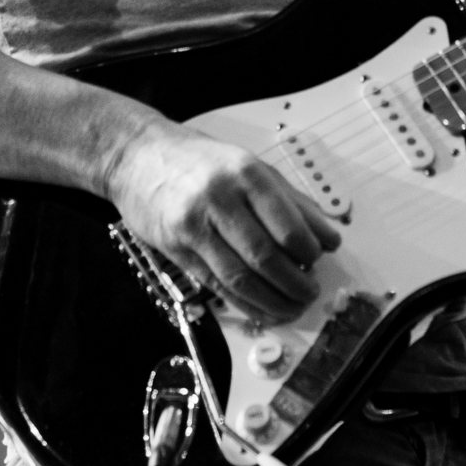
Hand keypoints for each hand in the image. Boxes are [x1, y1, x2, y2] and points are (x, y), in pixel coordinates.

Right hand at [103, 122, 342, 324]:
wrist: (138, 156)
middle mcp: (220, 199)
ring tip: (291, 308)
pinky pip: (216, 286)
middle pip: (265, 256)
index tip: (319, 261)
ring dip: (271, 301)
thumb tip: (327, 237)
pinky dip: (243, 304)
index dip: (308, 253)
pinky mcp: (176, 249)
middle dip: (294, 284)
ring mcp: (194, 226)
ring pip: (239, 278)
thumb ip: (292, 202)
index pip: (286, 226)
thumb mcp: (252, 167)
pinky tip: (262, 309)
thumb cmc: (200, 161)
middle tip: (310, 293)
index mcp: (246, 175)